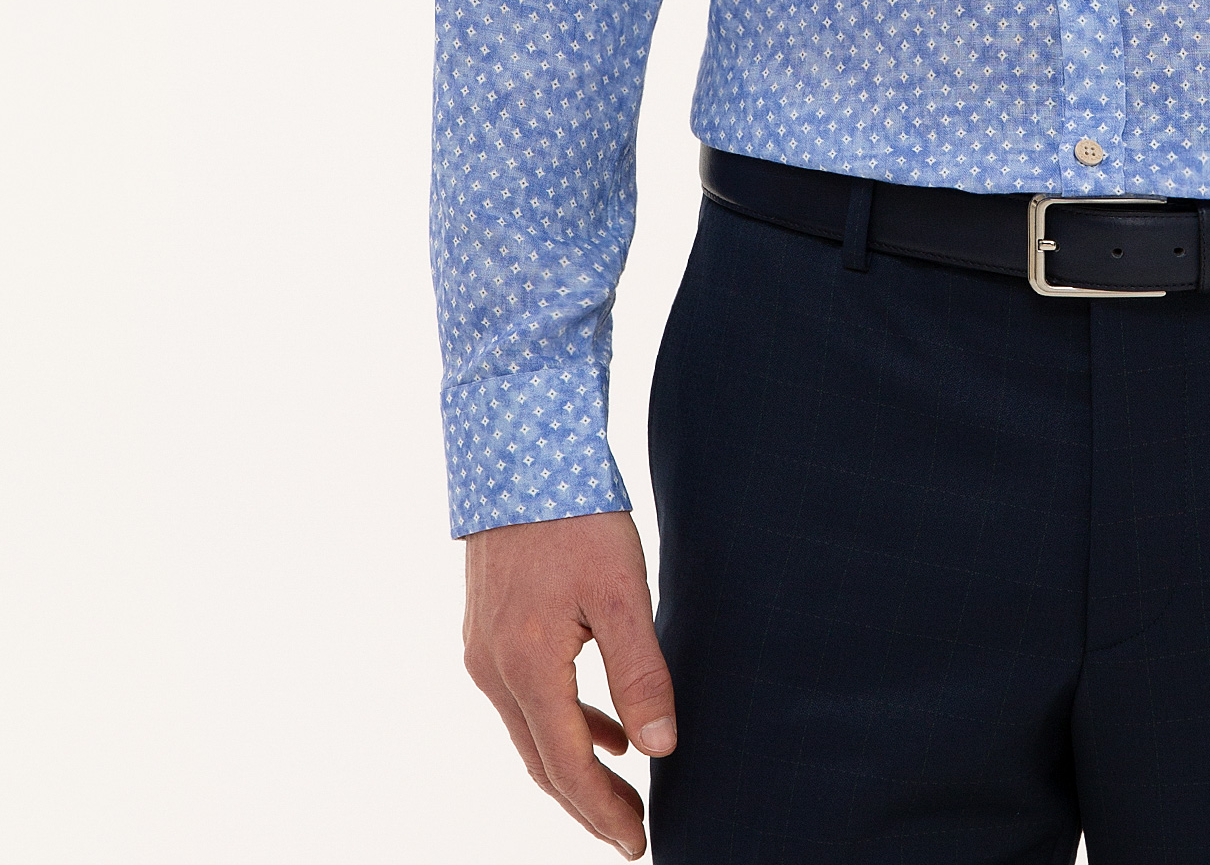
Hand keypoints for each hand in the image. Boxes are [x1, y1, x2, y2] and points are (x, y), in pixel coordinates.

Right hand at [463, 508, 676, 856]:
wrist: (520, 449)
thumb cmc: (576, 515)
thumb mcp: (622, 591)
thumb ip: (641, 673)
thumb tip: (659, 749)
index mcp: (526, 667)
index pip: (566, 766)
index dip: (602, 810)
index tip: (638, 843)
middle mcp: (493, 669)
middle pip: (541, 761)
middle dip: (587, 802)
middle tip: (630, 831)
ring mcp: (483, 649)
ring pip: (530, 731)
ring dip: (573, 764)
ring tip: (621, 788)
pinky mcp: (487, 628)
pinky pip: (523, 698)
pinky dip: (561, 721)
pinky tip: (600, 726)